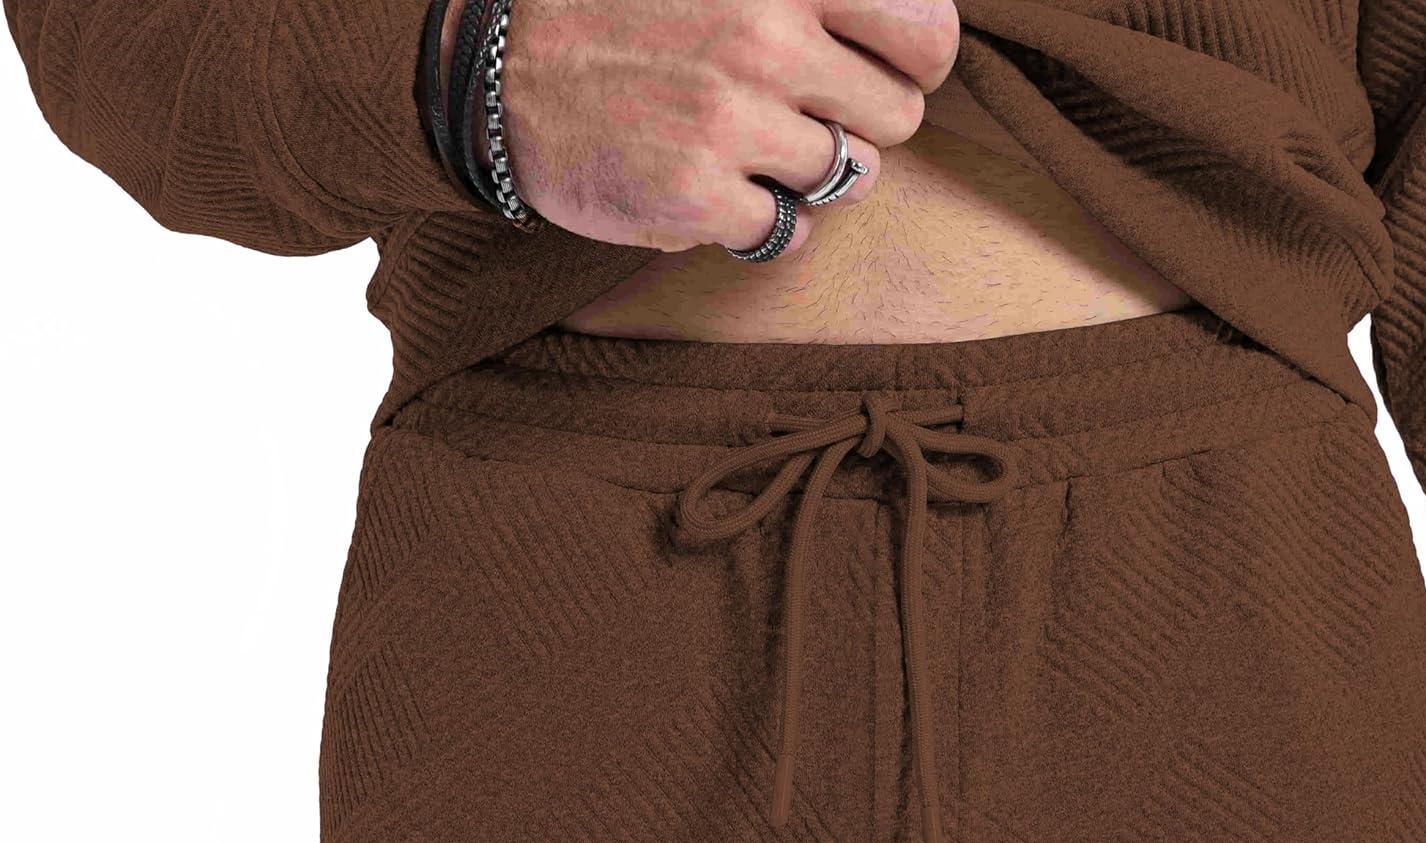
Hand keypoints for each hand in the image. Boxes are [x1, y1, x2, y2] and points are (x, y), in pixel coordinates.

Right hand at [495, 0, 959, 253]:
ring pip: (848, 179)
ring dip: (811, 174)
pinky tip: (716, 191)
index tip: (889, 72)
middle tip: (805, 115)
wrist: (497, 72)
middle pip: (896, 117)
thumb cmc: (614, 7)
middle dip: (860, 122)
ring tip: (750, 150)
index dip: (918, 63)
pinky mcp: (697, 200)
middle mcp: (764, 45)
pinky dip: (762, 222)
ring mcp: (731, 127)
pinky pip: (788, 233)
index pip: (926, 33)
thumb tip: (914, 17)